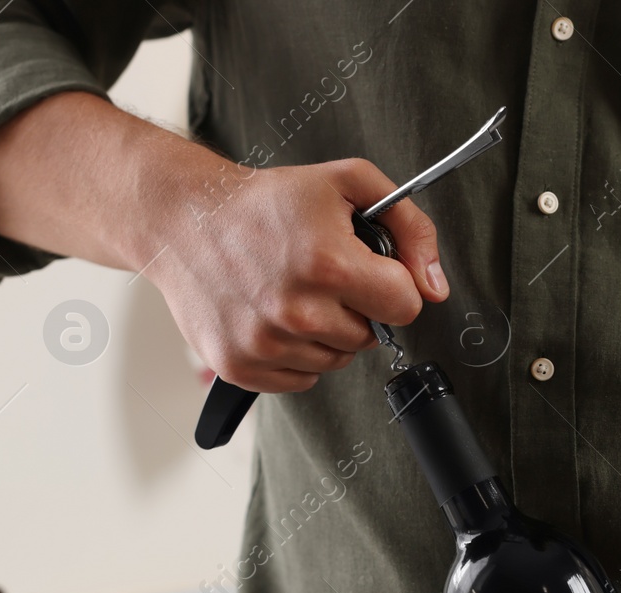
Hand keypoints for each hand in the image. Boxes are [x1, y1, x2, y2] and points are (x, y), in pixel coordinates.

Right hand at [0, 92, 445, 393]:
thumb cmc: (265, 202)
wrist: (185, 221)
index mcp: (327, 263)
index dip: (392, 285)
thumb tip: (435, 285)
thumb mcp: (349, 185)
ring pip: (336, 360)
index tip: (367, 269)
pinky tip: (275, 317)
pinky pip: (302, 379)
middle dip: (356, 307)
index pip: (405, 306)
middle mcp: (295, 310)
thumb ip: (410, 228)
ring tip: (293, 292)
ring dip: (325, 332)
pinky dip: (296, 354)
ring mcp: (264, 343)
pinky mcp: (239, 366)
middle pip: (370, 337)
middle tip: (320, 274)